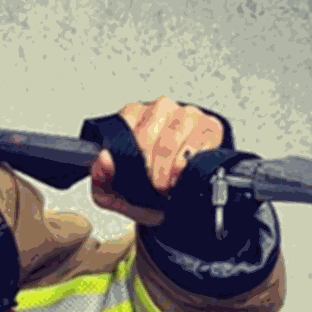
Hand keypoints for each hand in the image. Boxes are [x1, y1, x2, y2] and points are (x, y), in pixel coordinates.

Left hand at [90, 95, 223, 225]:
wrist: (177, 202)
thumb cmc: (144, 189)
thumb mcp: (114, 192)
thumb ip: (101, 177)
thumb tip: (103, 159)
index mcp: (132, 116)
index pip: (125, 126)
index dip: (129, 156)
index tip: (135, 174)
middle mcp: (159, 109)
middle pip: (148, 136)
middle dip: (149, 167)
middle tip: (153, 186)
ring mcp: (186, 114)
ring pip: (173, 138)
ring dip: (169, 168)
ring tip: (167, 184)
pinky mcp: (210, 126)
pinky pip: (199, 142)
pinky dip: (189, 164)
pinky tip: (183, 175)